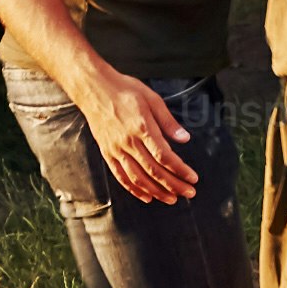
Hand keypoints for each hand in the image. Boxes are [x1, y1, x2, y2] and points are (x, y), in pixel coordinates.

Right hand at [78, 69, 199, 205]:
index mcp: (142, 128)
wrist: (94, 89)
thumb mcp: (152, 99)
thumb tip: (185, 139)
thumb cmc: (125, 90)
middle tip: (189, 193)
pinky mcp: (107, 153)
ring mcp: (116, 150)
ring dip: (156, 191)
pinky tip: (146, 196)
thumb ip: (169, 122)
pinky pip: (121, 176)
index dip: (180, 170)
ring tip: (171, 198)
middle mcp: (128, 142)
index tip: (192, 178)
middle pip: (154, 171)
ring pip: (138, 178)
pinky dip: (134, 189)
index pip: (164, 156)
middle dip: (173, 185)